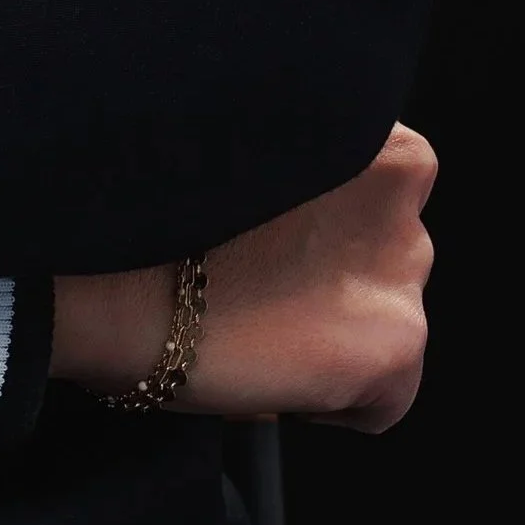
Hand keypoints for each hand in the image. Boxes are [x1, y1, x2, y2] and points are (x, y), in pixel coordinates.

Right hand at [53, 125, 435, 428]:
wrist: (119, 274)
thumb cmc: (151, 206)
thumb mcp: (236, 145)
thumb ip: (288, 163)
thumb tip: (297, 216)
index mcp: (359, 124)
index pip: (372, 186)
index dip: (315, 220)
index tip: (270, 237)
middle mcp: (400, 185)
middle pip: (380, 251)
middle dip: (333, 274)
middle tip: (260, 284)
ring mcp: (405, 263)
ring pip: (385, 319)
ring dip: (336, 331)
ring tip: (260, 328)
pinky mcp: (401, 341)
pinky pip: (384, 398)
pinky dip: (335, 401)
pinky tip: (272, 372)